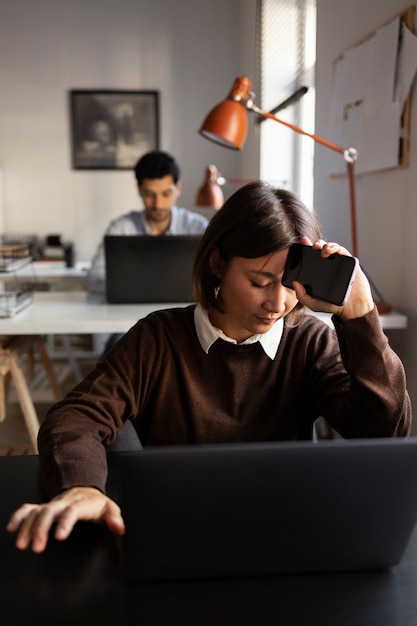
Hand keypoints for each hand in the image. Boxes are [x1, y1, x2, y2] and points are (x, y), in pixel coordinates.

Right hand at [6, 486, 124, 552]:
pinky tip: (11, 527)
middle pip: (50, 511)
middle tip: (36, 547)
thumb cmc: (96, 504)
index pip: (73, 510)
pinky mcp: (44, 507)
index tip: (59, 536)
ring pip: (37, 511)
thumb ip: (114, 518)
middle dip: (41, 528)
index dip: (65, 522)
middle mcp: (64, 502)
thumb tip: (120, 528)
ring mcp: (53, 504)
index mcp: (81, 503)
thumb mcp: (109, 509)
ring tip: (22, 544)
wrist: (85, 490)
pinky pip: (29, 508)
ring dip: (28, 526)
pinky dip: (19, 516)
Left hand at [293, 237, 373, 320]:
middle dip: (315, 244)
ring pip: (331, 247)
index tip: (302, 242)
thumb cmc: (333, 306)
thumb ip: (302, 296)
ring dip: (325, 244)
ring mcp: (338, 263)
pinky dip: (335, 248)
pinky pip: (341, 251)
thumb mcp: (313, 303)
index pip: (310, 257)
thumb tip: (294, 283)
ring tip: (321, 250)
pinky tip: (329, 251)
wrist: (352, 308)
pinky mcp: (348, 262)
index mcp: (318, 272)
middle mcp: (327, 266)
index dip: (305, 248)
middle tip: (312, 246)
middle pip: (320, 249)